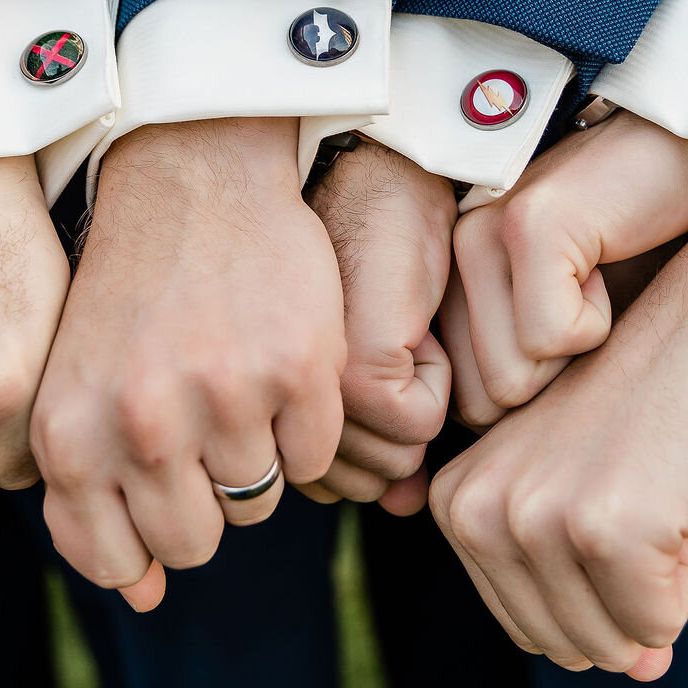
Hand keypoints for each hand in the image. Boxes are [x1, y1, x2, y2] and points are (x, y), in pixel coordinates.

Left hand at [30, 118, 344, 609]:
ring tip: (233, 383)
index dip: (145, 539)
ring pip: (259, 502)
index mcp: (70, 437)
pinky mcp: (299, 370)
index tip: (156, 487)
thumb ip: (91, 498)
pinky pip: (316, 455)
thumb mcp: (78, 392)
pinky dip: (305, 425)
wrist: (193, 179)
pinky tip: (273, 364)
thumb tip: (144, 600)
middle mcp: (141, 425)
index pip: (116, 560)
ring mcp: (224, 398)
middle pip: (196, 542)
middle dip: (205, 502)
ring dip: (255, 457)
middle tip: (202, 430)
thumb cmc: (128, 294)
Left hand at [296, 139, 454, 514]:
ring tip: (389, 326)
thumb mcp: (356, 358)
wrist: (367, 181)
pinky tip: (408, 318)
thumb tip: (399, 506)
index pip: (326, 483)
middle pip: (360, 482)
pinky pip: (420, 425)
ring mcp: (307, 394)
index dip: (368, 429)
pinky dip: (437, 374)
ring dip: (414, 397)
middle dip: (391, 422)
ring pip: (393, 460)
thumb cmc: (358, 257)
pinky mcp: (353, 373)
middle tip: (379, 340)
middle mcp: (266, 408)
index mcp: (250, 406)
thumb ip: (369, 440)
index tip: (360, 360)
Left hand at [430, 186, 687, 679]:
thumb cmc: (659, 393)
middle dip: (628, 598)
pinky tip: (682, 489)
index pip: (528, 626)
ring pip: (609, 642)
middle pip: (562, 643)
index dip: (598, 587)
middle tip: (649, 494)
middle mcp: (476, 506)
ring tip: (662, 486)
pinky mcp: (606, 525)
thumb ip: (580, 582)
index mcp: (457, 496)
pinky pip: (656, 622)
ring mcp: (536, 515)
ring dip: (659, 587)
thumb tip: (638, 672)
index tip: (621, 493)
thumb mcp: (589, 482)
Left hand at [440, 110, 687, 425]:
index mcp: (446, 292)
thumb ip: (517, 396)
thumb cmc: (639, 268)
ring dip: (578, 356)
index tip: (568, 368)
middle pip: (481, 407)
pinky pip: (552, 337)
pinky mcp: (527, 221)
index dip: (528, 414)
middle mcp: (446, 262)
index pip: (455, 415)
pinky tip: (610, 268)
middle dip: (553, 388)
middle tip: (589, 321)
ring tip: (599, 291)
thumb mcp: (563, 346)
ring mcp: (479, 236)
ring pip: (511, 380)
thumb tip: (485, 500)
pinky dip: (599, 322)